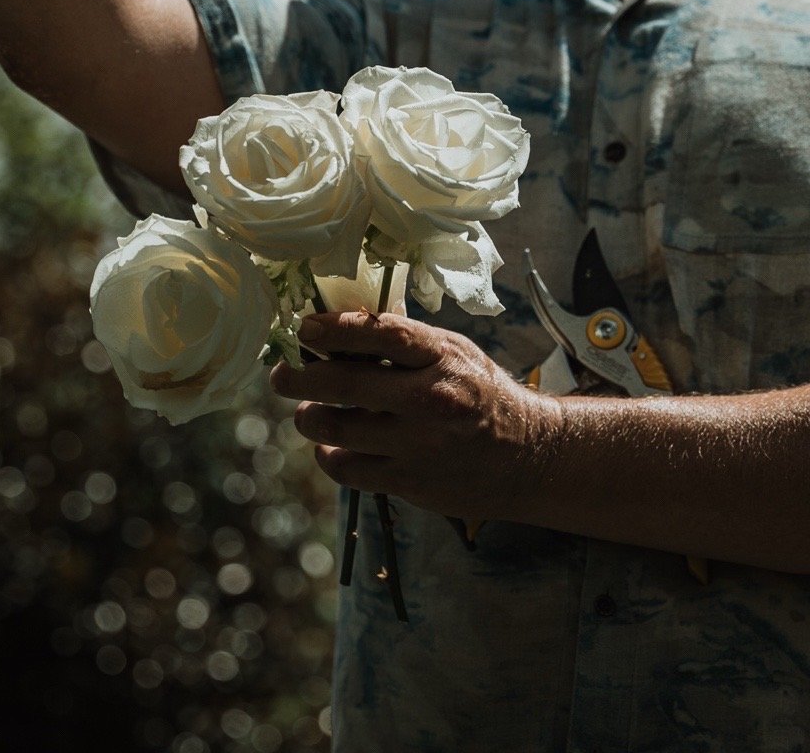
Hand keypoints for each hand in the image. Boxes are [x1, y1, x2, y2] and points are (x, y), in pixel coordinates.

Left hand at [268, 312, 562, 521]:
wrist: (527, 455)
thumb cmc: (480, 394)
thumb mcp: (454, 354)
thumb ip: (404, 344)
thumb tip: (336, 329)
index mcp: (442, 357)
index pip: (380, 333)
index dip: (333, 328)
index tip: (303, 328)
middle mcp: (430, 398)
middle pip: (343, 383)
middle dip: (298, 377)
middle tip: (281, 375)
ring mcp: (419, 443)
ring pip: (334, 429)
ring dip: (309, 418)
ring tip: (309, 413)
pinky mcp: (409, 481)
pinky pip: (345, 467)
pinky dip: (328, 455)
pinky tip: (332, 447)